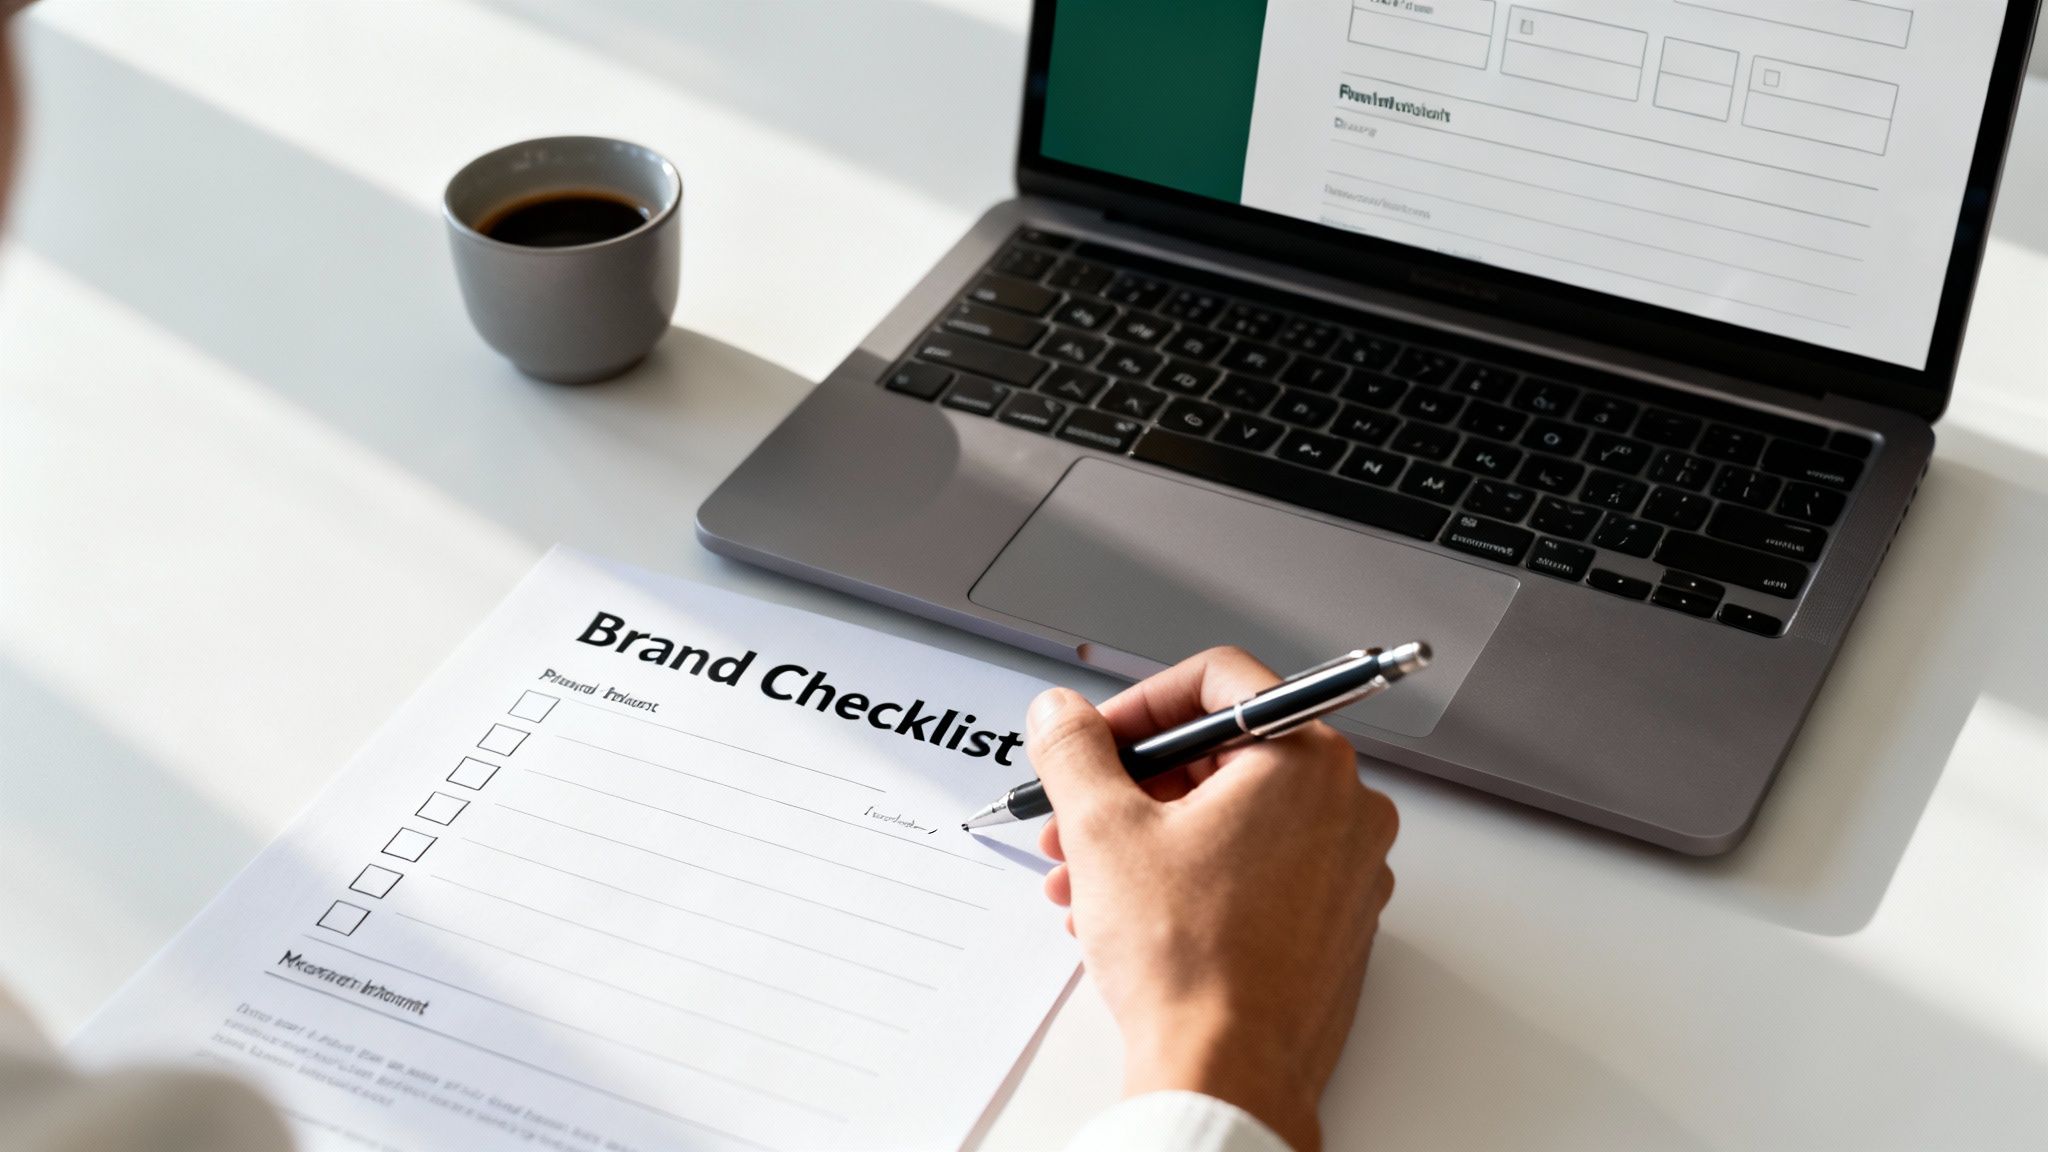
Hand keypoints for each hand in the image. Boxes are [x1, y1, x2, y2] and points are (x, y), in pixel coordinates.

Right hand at [1029, 647, 1397, 1151]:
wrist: (1227, 1073)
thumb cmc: (1191, 961)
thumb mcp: (1104, 830)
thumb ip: (1076, 751)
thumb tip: (1062, 715)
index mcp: (1306, 760)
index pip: (1218, 681)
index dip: (1140, 704)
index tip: (1098, 738)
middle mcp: (1345, 806)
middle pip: (1221, 756)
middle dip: (1131, 787)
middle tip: (1074, 816)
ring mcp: (1347, 869)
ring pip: (1230, 820)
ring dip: (1145, 839)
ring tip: (1083, 880)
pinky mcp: (1332, 923)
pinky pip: (1254, 871)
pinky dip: (1189, 877)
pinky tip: (1127, 914)